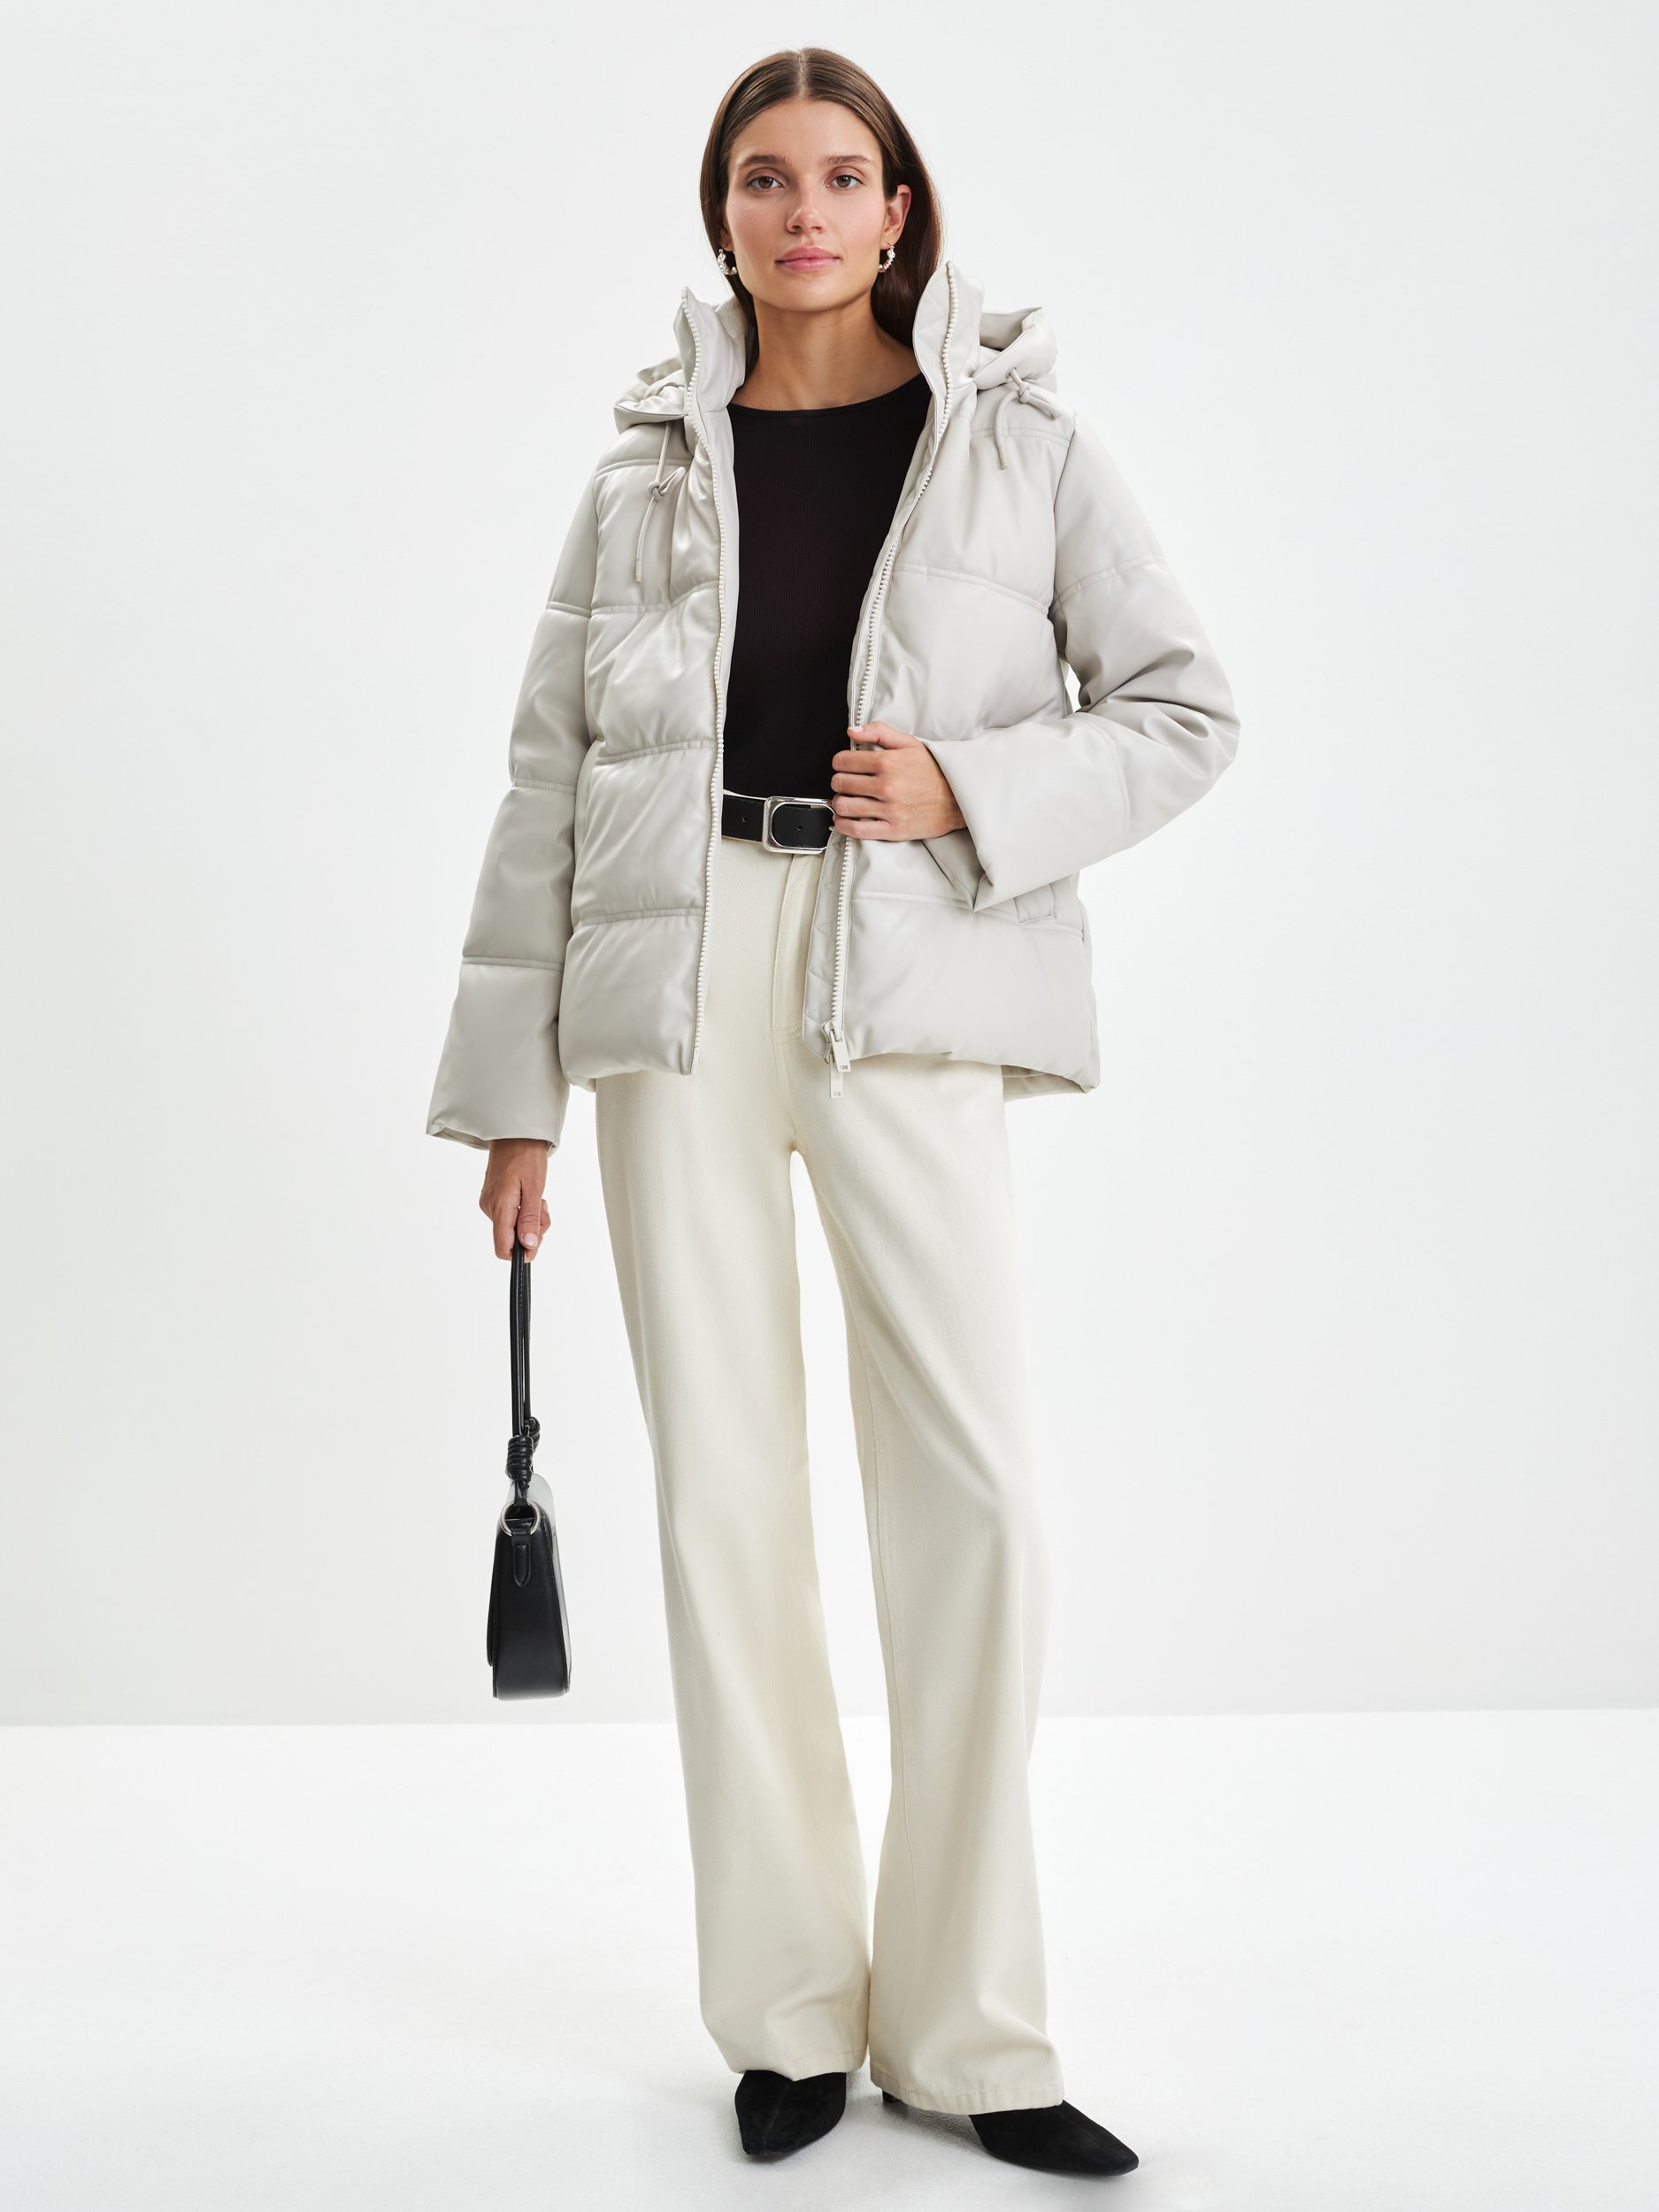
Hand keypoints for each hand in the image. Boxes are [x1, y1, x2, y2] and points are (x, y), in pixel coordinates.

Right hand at [479, 1139, 550, 1259]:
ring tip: (538, 1199)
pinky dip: (522, 1212)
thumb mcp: (535, 1187)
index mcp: (499, 1207)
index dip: (521, 1253)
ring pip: (511, 1228)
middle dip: (532, 1231)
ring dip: (529, 1220)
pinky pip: (509, 1216)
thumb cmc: (526, 1155)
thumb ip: (530, 1218)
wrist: (514, 1133)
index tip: (537, 1241)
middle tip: (543, 1209)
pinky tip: (529, 1196)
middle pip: (510, 1239)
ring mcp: (489, 1203)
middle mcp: (489, 1208)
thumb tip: (528, 1245)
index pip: (503, 1248)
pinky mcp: (493, 1199)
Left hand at [830, 723, 965, 840]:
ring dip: (839, 802)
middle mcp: (886, 786)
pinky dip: (843, 825)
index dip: (839, 762)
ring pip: (844, 806)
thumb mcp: (910, 744)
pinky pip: (857, 830)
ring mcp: (889, 809)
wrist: (960, 798)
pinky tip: (843, 819)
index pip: (843, 761)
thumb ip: (879, 733)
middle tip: (844, 782)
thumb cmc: (935, 771)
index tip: (843, 765)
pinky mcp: (893, 830)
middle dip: (838, 781)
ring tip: (845, 799)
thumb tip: (852, 730)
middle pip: (841, 783)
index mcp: (888, 762)